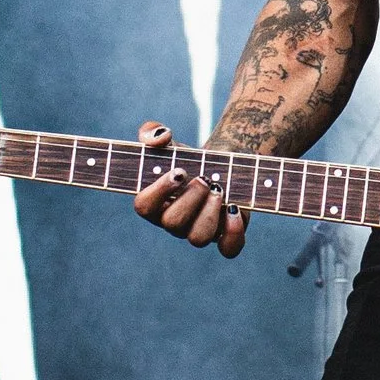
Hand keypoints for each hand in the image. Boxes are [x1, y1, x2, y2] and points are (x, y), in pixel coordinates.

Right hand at [131, 121, 246, 255]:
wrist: (221, 165)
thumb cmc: (188, 158)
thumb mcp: (169, 141)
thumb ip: (152, 132)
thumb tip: (159, 137)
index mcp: (155, 202)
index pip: (144, 206)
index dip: (159, 191)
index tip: (179, 171)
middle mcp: (174, 222)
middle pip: (172, 224)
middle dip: (190, 198)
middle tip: (204, 178)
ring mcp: (199, 230)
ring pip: (198, 238)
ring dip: (209, 212)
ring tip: (219, 189)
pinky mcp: (225, 234)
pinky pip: (228, 248)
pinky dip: (233, 233)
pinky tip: (235, 209)